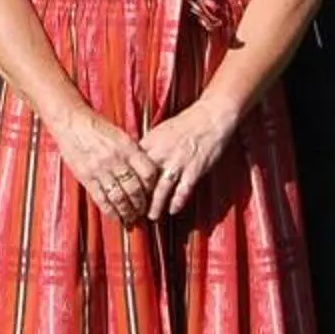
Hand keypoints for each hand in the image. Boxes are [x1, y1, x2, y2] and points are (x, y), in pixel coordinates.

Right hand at [50, 107, 160, 227]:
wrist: (71, 121)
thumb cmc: (96, 126)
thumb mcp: (120, 135)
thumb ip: (132, 152)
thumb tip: (145, 171)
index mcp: (127, 147)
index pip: (148, 172)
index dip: (153, 186)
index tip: (153, 193)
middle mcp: (116, 159)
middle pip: (135, 189)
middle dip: (141, 204)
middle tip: (144, 211)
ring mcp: (100, 169)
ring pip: (119, 198)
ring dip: (128, 211)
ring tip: (131, 218)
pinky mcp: (86, 177)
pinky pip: (101, 199)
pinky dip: (110, 211)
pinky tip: (116, 217)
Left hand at [138, 95, 242, 219]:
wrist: (211, 117)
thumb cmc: (186, 122)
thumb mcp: (161, 130)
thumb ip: (149, 146)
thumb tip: (135, 159)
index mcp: (151, 142)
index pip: (133, 165)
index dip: (127, 181)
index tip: (123, 192)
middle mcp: (162, 153)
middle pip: (145, 180)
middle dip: (139, 198)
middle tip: (134, 210)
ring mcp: (178, 162)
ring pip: (162, 189)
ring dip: (155, 205)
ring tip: (151, 216)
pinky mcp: (194, 170)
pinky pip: (183, 190)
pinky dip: (177, 202)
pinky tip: (173, 210)